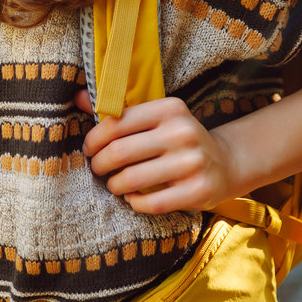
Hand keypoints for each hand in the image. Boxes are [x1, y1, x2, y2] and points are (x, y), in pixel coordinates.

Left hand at [74, 88, 241, 214]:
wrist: (225, 164)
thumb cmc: (178, 140)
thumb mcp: (155, 118)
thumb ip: (119, 110)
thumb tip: (76, 98)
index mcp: (170, 108)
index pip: (116, 122)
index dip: (94, 139)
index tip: (88, 149)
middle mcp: (183, 132)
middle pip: (119, 152)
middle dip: (99, 164)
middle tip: (97, 169)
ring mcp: (192, 163)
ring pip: (131, 179)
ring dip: (114, 185)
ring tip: (114, 184)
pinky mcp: (198, 191)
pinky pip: (150, 203)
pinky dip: (134, 202)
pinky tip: (133, 197)